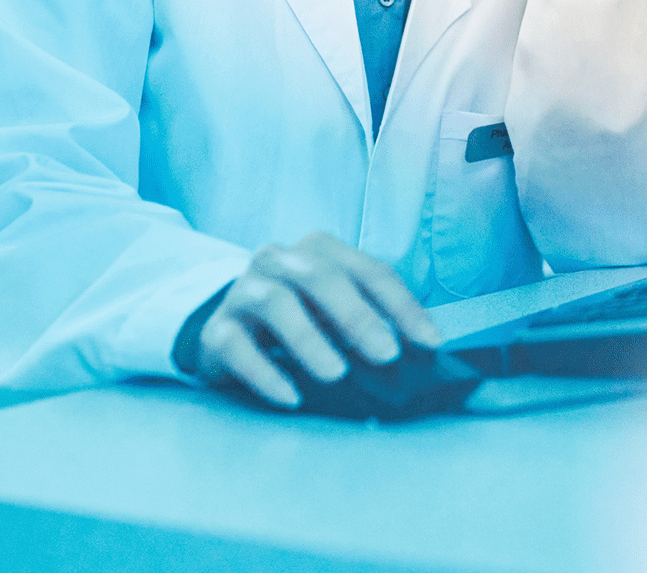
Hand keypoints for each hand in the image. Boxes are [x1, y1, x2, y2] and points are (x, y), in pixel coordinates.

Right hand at [191, 232, 441, 408]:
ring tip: (336, 374)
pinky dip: (265, 372)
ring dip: (310, 340)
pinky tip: (290, 397)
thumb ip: (375, 321)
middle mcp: (280, 260)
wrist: (227, 329)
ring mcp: (243, 291)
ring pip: (277, 304)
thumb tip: (423, 351)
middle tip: (387, 355)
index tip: (430, 344)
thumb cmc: (302, 316)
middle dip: (358, 316)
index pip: (370, 271)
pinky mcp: (216, 329)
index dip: (402, 306)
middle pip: (321, 278)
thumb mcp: (339, 310)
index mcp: (320, 249)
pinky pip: (236, 346)